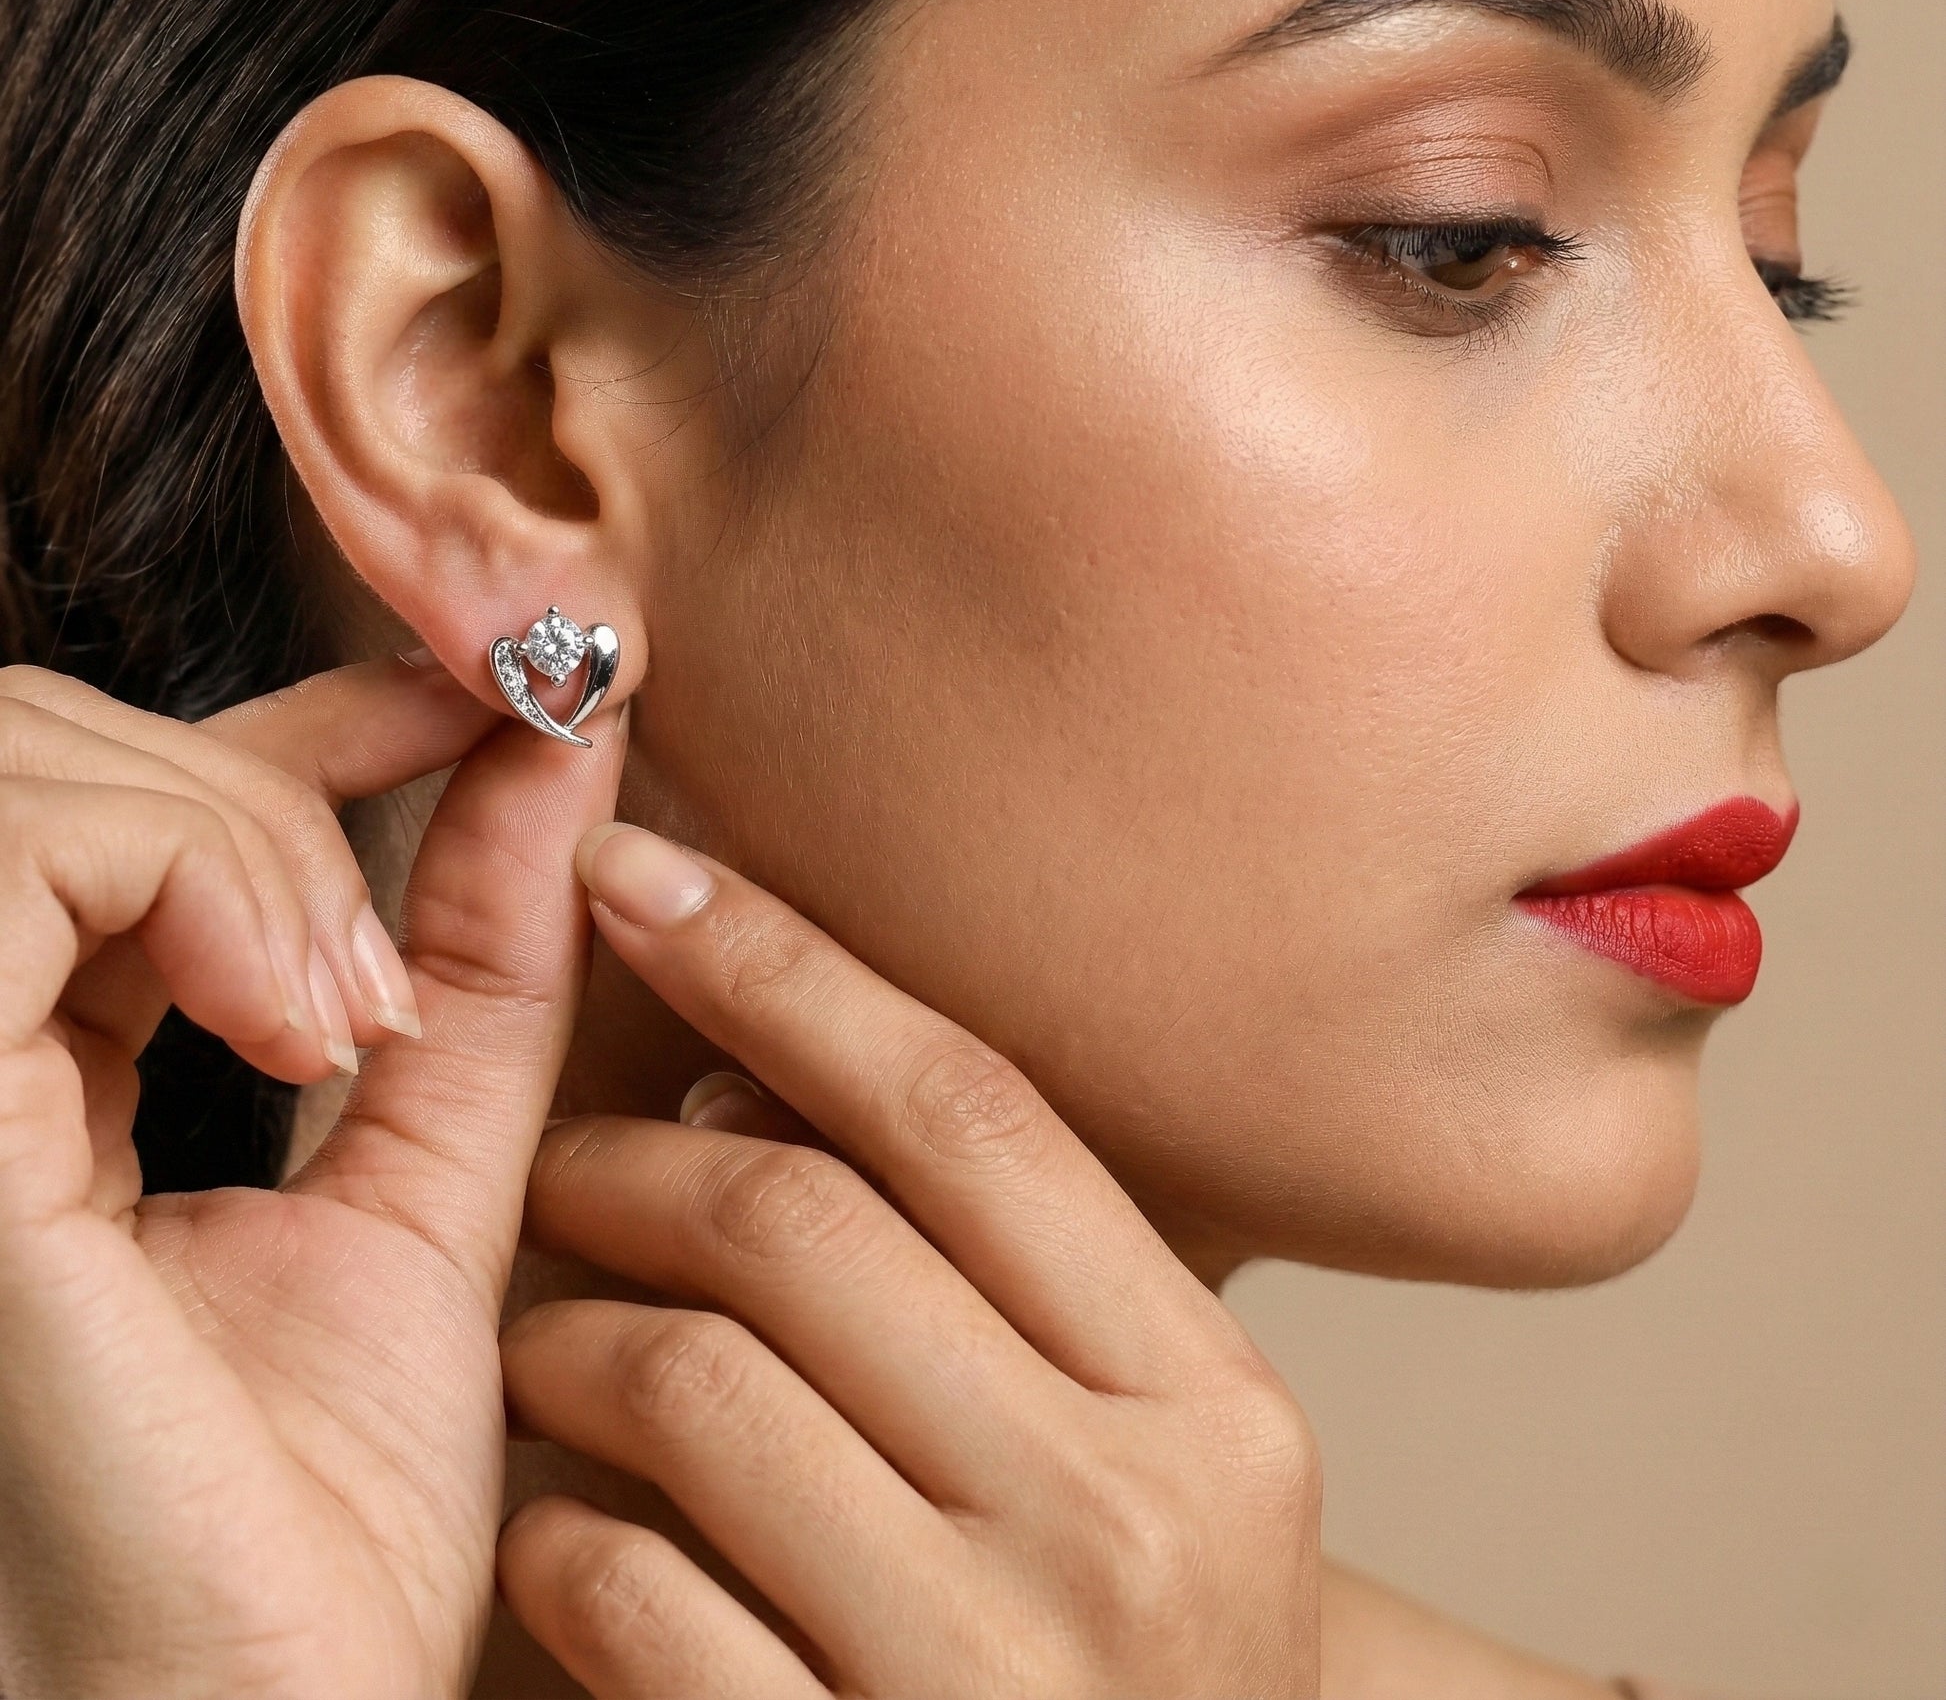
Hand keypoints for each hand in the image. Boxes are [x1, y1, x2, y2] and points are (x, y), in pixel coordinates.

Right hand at [0, 658, 624, 1698]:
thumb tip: (558, 755)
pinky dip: (191, 871)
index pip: (144, 807)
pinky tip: (300, 1019)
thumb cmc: (323, 1516)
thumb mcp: (435, 1177)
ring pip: (27, 766)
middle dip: (270, 774)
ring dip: (242, 831)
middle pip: (61, 756)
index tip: (492, 690)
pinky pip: (14, 857)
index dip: (318, 710)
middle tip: (392, 956)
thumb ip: (482, 966)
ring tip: (354, 1007)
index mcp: (44, 1083)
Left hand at [497, 823, 1320, 1698]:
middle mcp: (1130, 1525)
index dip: (789, 969)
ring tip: (543, 1334)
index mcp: (1212, 1402)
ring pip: (692, 1387)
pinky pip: (626, 1595)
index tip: (645, 875)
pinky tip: (556, 1522)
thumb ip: (987, 1276)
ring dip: (567, 1330)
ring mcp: (991, 1678)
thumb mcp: (1131, 1459)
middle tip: (563, 1155)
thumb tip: (743, 1080)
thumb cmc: (1119, 1658)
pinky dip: (555, 1529)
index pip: (970, 1110)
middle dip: (635, 1160)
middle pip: (809, 1226)